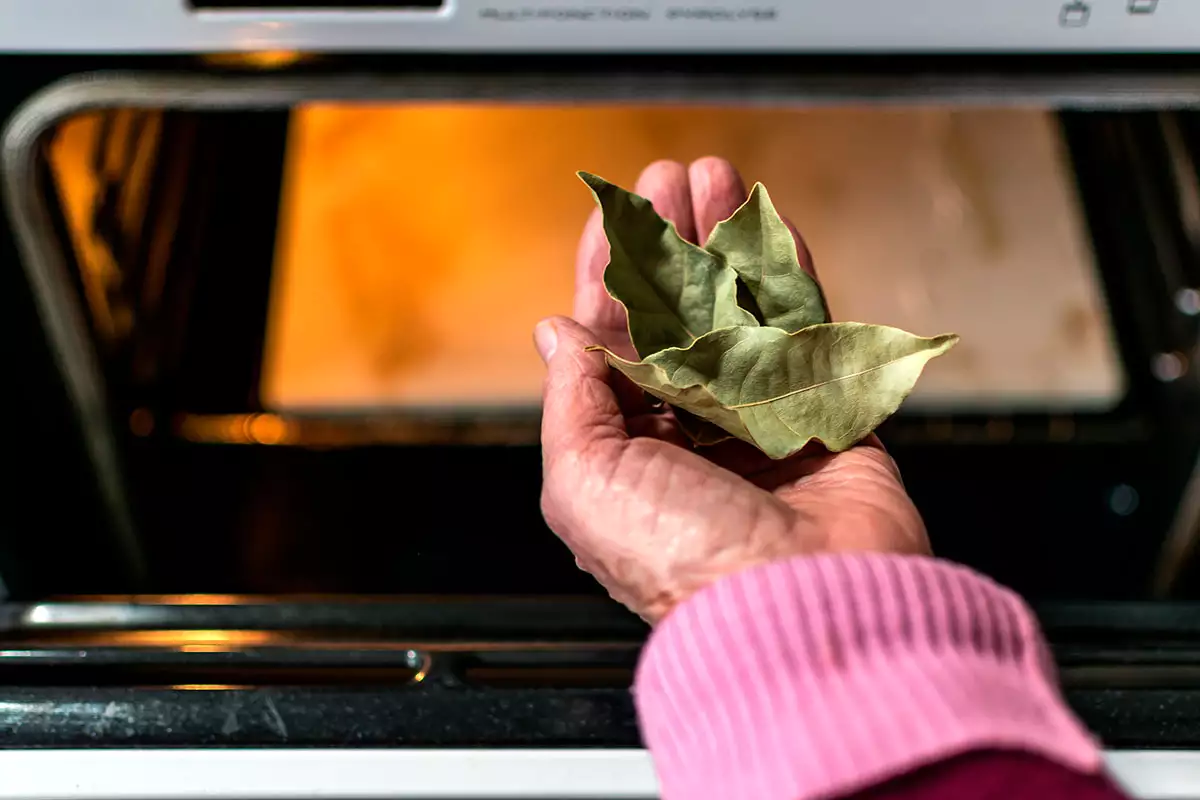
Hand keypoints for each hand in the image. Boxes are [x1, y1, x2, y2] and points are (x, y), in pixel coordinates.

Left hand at [536, 158, 930, 623]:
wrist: (799, 605)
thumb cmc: (681, 559)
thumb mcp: (585, 480)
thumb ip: (570, 399)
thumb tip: (555, 334)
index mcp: (627, 447)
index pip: (611, 340)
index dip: (608, 271)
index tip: (610, 214)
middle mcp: (691, 429)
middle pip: (676, 311)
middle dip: (669, 241)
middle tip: (668, 177)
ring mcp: (758, 416)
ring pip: (736, 306)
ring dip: (724, 240)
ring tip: (716, 177)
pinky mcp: (822, 410)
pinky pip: (802, 325)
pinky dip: (786, 272)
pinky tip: (770, 223)